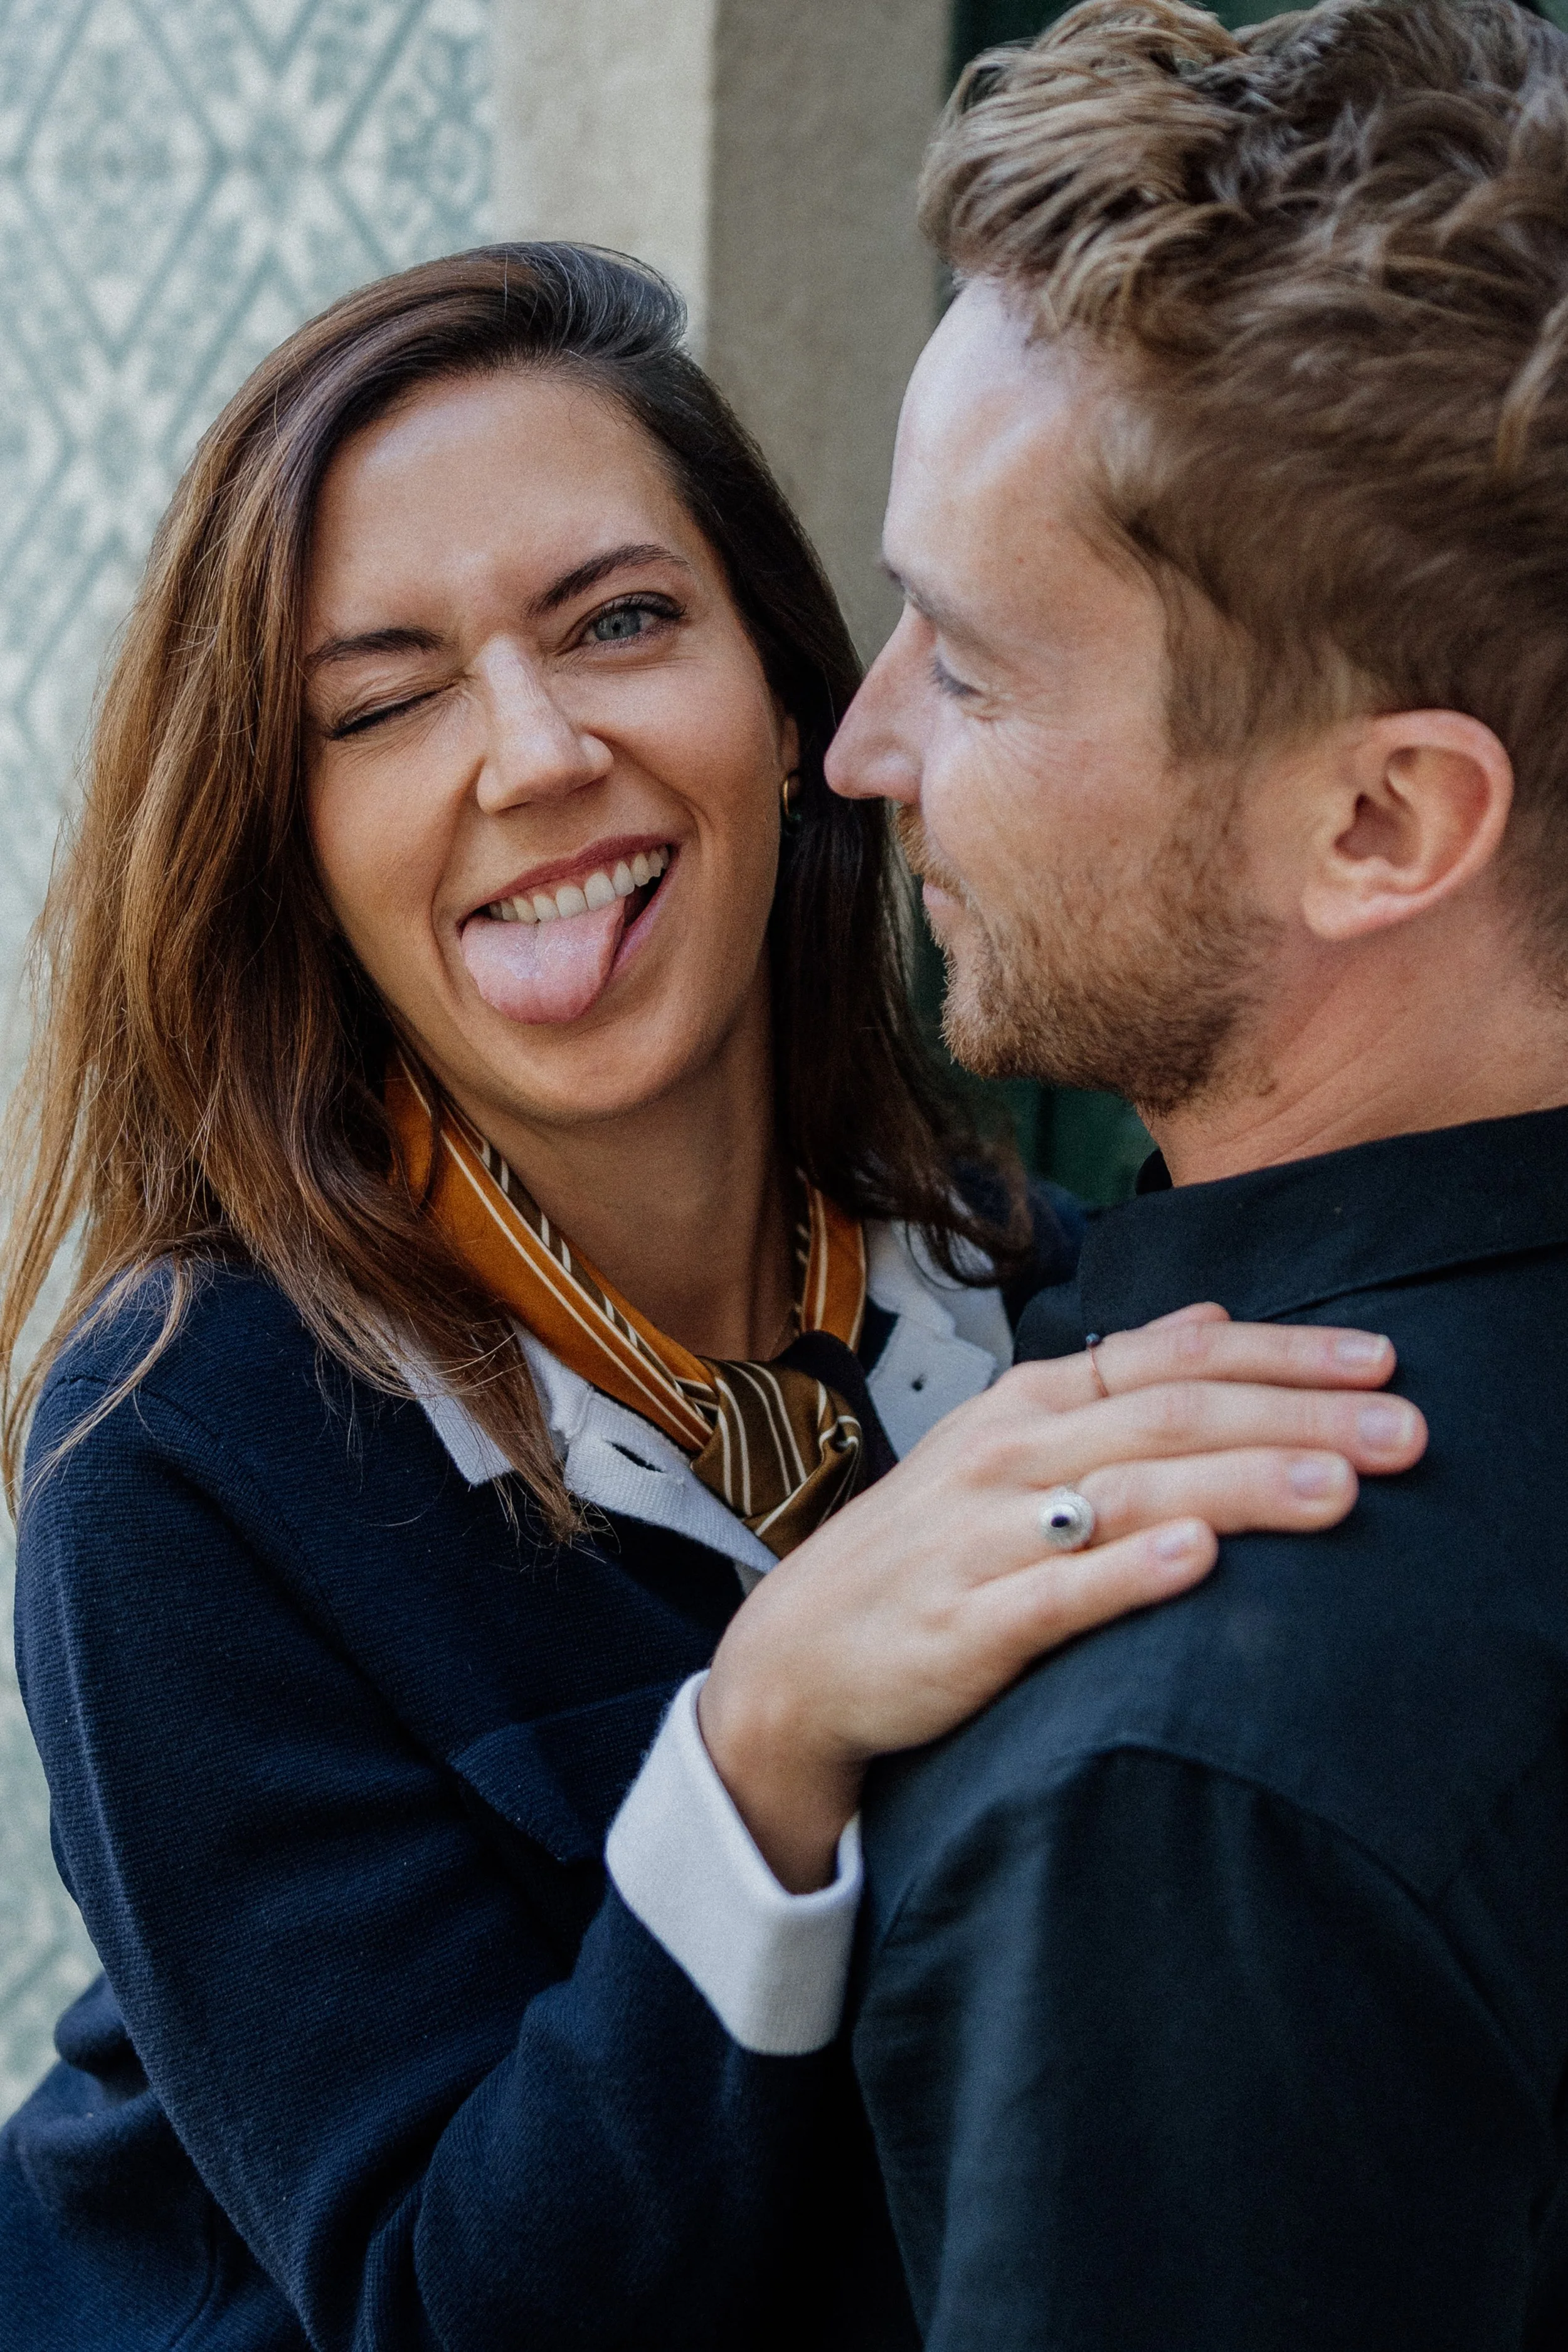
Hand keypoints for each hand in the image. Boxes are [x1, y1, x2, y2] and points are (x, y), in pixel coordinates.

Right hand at [698, 1305, 1426, 1889]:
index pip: (1170, 1359)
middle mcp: (1009, 1457)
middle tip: (1404, 1430)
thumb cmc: (928, 1547)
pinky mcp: (965, 1628)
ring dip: (1237, 1487)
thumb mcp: (1009, 1441)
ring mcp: (983, 1539)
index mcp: (1029, 1406)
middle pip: (1169, 1419)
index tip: (1381, 1358)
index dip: (1281, 1353)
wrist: (798, 1656)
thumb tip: (1216, 1320)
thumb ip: (1113, 1382)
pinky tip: (1195, 1560)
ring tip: (1337, 1487)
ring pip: (1126, 1497)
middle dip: (1296, 1417)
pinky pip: (1053, 1596)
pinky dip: (1125, 1574)